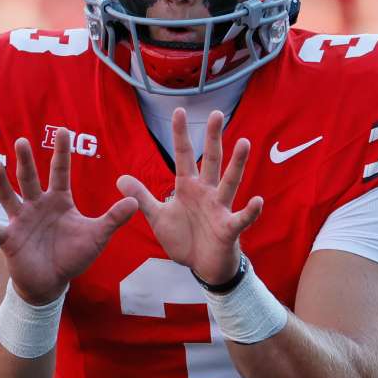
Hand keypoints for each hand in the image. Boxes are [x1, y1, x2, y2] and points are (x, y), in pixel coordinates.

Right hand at [0, 130, 137, 304]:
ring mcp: (21, 221)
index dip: (61, 152)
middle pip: (30, 178)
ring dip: (1, 182)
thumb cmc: (72, 255)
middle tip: (21, 141)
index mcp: (59, 200)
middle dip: (26, 161)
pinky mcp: (10, 239)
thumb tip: (135, 202)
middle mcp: (37, 205)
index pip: (60, 171)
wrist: (52, 281)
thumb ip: (113, 219)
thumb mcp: (96, 236)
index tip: (63, 130)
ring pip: (9, 197)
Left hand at [117, 108, 262, 284]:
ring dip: (237, 164)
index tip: (178, 111)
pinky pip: (241, 218)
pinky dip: (250, 211)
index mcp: (188, 187)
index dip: (180, 134)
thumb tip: (120, 178)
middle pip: (210, 160)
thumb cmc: (184, 238)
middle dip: (213, 138)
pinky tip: (257, 201)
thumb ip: (142, 197)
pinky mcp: (229, 229)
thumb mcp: (157, 216)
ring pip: (229, 182)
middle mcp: (206, 192)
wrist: (201, 266)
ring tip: (244, 143)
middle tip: (216, 114)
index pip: (183, 156)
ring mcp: (219, 209)